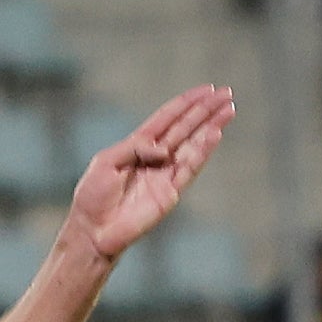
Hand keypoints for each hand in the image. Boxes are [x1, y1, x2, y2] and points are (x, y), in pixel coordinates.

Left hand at [69, 85, 234, 262]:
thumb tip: (164, 149)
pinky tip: (215, 134)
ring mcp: (165, 175)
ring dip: (211, 127)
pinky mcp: (170, 193)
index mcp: (138, 146)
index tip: (207, 89)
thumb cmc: (93, 197)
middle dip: (206, 110)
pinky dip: (203, 151)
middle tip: (227, 94)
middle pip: (185, 128)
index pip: (167, 118)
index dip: (186, 103)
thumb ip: (135, 147)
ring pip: (193, 145)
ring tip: (228, 110)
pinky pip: (190, 168)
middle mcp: (155, 158)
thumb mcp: (106, 161)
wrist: (92, 231)